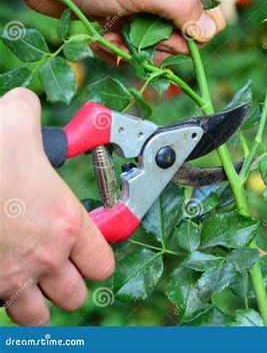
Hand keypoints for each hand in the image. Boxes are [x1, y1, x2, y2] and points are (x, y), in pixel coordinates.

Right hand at [0, 88, 114, 325]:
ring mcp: (12, 279)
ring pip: (40, 315)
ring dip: (37, 302)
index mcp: (66, 223)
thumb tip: (26, 104)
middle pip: (76, 295)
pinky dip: (3, 301)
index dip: (97, 258)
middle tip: (57, 268)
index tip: (86, 251)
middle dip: (69, 285)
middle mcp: (47, 257)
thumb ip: (29, 113)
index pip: (103, 263)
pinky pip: (2, 312)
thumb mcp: (13, 123)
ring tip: (30, 281)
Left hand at [19, 0, 225, 64]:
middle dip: (156, 45)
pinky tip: (102, 38)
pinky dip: (117, 50)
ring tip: (111, 36)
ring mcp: (144, 11)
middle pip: (182, 40)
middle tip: (135, 36)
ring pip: (155, 49)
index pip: (208, 19)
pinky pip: (134, 50)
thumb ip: (183, 8)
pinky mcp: (124, 23)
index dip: (191, 35)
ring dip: (133, 50)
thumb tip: (210, 30)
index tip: (167, 35)